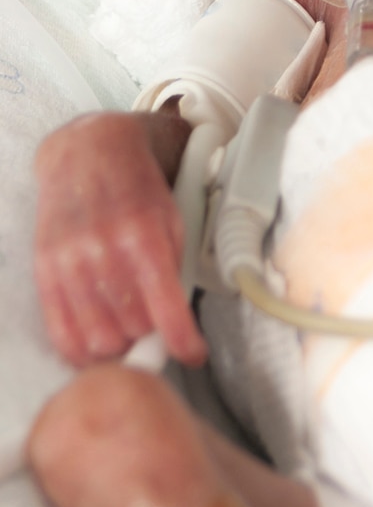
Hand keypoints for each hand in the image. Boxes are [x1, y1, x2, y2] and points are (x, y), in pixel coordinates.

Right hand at [34, 110, 205, 367]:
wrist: (88, 152)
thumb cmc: (137, 186)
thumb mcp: (171, 216)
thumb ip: (173, 266)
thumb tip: (174, 322)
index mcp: (145, 233)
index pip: (166, 307)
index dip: (183, 342)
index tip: (194, 354)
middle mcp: (105, 249)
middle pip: (131, 329)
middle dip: (149, 336)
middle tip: (154, 327)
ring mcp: (70, 261)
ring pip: (97, 339)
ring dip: (117, 345)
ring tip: (126, 331)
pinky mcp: (44, 271)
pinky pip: (60, 333)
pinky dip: (81, 350)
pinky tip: (96, 342)